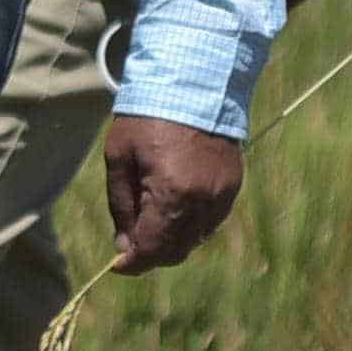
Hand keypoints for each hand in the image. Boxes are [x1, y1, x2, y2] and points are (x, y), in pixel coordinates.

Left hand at [104, 115, 244, 271]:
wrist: (192, 85)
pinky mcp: (233, 186)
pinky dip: (191, 225)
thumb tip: (124, 245)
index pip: (152, 248)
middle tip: (129, 246)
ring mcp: (223, 195)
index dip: (133, 263)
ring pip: (196, 239)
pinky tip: (173, 210)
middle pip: (176, 250)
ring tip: (149, 224)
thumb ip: (121, 206)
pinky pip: (210, 221)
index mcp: (172, 194)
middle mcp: (203, 201)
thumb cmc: (147, 117)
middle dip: (151, 254)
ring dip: (172, 241)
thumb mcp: (120, 158)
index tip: (117, 265)